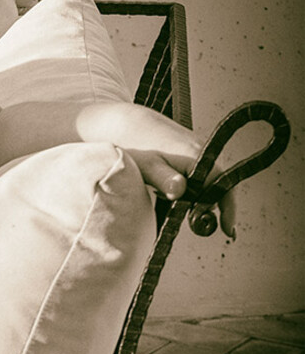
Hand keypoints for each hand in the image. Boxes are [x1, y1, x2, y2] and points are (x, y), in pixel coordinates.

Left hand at [80, 102, 235, 238]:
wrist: (124, 124)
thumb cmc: (135, 146)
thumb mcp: (147, 166)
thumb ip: (164, 179)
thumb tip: (180, 190)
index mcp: (198, 156)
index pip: (222, 185)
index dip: (228, 208)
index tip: (228, 229)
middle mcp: (203, 153)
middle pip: (217, 187)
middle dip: (208, 207)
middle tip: (190, 220)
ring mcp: (197, 153)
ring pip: (206, 184)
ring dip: (196, 198)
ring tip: (167, 199)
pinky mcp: (189, 155)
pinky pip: (196, 177)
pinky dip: (188, 189)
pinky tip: (165, 191)